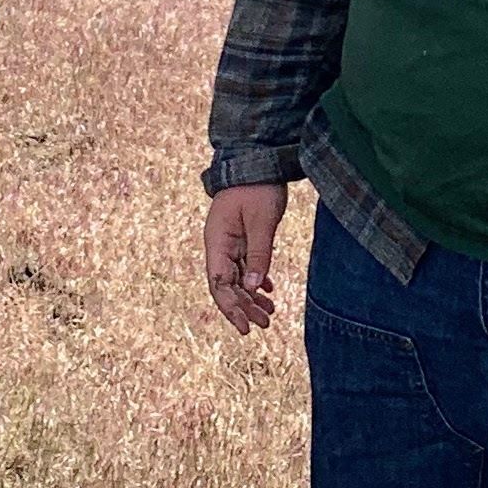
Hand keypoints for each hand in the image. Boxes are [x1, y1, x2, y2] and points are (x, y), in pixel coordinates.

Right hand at [204, 184, 287, 332]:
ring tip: (270, 313)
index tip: (246, 327)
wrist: (258, 161)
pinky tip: (268, 291)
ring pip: (237, 278)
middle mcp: (219, 246)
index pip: (219, 284)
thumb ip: (258, 254)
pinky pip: (245, 266)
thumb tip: (253, 289)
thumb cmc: (257, 188)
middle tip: (265, 324)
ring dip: (251, 297)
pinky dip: (256, 280)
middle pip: (227, 285)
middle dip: (244, 307)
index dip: (231, 308)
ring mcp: (229, 242)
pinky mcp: (241, 238)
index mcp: (217, 242)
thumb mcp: (262, 221)